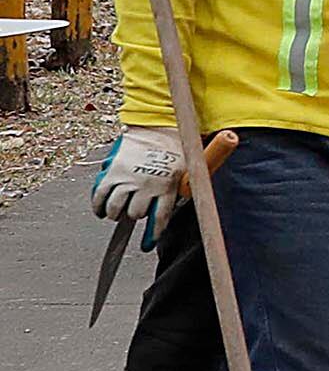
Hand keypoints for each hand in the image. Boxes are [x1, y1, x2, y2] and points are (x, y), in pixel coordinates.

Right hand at [92, 127, 180, 241]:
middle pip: (135, 214)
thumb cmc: (177, 148)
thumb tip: (179, 206)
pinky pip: (99, 196)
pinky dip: (97, 206)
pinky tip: (100, 211)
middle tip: (131, 215)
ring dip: (115, 214)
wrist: (161, 125)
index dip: (151, 235)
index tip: (146, 245)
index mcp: (167, 187)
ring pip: (115, 208)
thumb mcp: (187, 171)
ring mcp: (128, 179)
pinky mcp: (113, 172)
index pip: (159, 219)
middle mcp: (147, 186)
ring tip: (116, 213)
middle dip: (133, 217)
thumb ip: (181, 190)